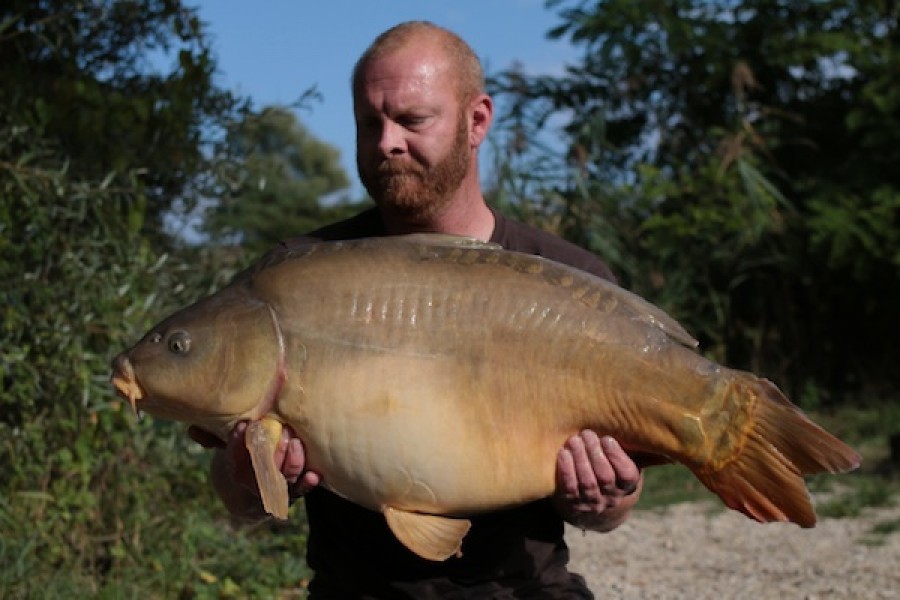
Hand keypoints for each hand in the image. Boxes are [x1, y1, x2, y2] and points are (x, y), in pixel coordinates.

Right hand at [188, 423, 320, 517]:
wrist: (254, 492)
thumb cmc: (242, 457)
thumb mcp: (227, 447)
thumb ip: (213, 438)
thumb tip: (193, 432)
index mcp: (237, 472)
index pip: (233, 461)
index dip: (235, 445)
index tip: (241, 425)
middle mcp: (255, 484)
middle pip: (260, 471)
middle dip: (267, 452)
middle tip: (277, 429)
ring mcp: (275, 490)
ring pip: (282, 480)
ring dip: (290, 464)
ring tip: (294, 443)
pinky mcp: (293, 493)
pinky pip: (300, 491)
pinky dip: (307, 484)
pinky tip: (314, 476)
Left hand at [553, 430, 641, 531]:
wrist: (589, 496)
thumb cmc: (607, 464)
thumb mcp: (622, 458)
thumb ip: (626, 445)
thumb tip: (628, 421)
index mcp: (628, 485)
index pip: (627, 474)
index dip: (616, 456)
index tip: (606, 438)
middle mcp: (612, 497)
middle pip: (605, 477)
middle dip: (594, 453)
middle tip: (586, 434)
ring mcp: (592, 502)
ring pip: (587, 483)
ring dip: (580, 459)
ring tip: (574, 440)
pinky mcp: (573, 503)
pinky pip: (569, 488)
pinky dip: (566, 470)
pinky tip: (564, 453)